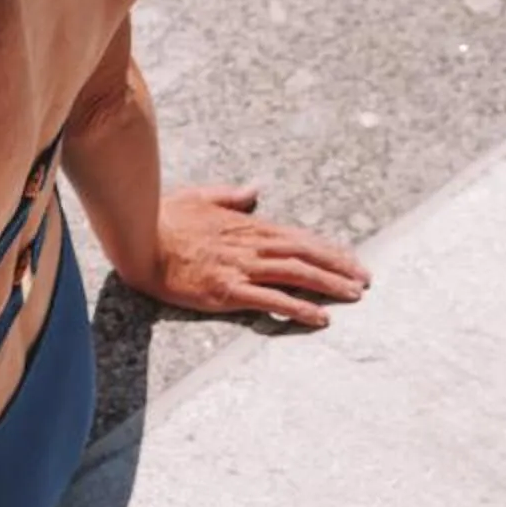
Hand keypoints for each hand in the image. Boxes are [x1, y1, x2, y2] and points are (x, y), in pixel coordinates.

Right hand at [132, 184, 370, 326]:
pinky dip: (299, 308)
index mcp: (247, 225)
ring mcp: (241, 268)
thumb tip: (253, 189)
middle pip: (305, 255)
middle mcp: (250, 246)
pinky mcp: (228, 291)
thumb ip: (230, 195)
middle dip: (339, 267)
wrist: (140, 241)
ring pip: (296, 275)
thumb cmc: (166, 218)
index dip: (328, 249)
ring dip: (329, 285)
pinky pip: (271, 301)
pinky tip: (319, 317)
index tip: (351, 260)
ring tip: (353, 295)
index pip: (298, 237)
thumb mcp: (200, 196)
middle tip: (365, 280)